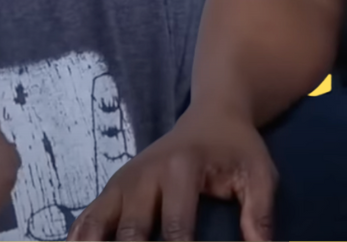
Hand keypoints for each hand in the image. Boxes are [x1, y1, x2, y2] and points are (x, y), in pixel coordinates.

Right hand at [68, 108, 274, 241]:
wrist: (210, 116)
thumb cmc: (236, 150)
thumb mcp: (260, 174)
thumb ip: (260, 214)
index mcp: (180, 170)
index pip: (176, 231)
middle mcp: (142, 176)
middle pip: (130, 235)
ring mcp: (121, 183)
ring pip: (96, 228)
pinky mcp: (110, 190)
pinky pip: (86, 221)